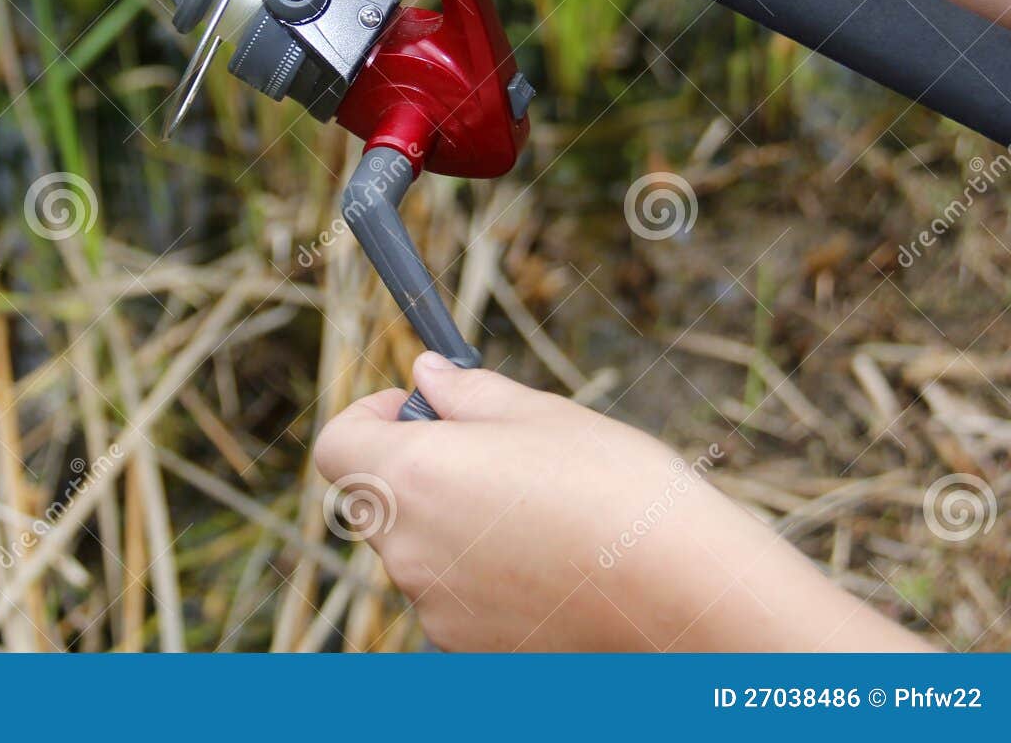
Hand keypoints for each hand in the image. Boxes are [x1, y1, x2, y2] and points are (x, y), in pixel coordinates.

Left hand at [314, 353, 929, 651]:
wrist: (688, 598)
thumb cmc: (616, 489)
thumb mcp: (541, 415)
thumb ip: (466, 394)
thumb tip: (425, 374)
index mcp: (410, 478)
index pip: (336, 444)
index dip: (369, 418)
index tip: (418, 409)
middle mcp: (407, 551)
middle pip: (381, 498)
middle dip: (421, 469)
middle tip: (496, 455)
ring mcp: (437, 610)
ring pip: (424, 551)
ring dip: (457, 525)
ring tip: (542, 514)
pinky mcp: (473, 650)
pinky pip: (458, 598)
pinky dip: (485, 577)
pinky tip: (552, 564)